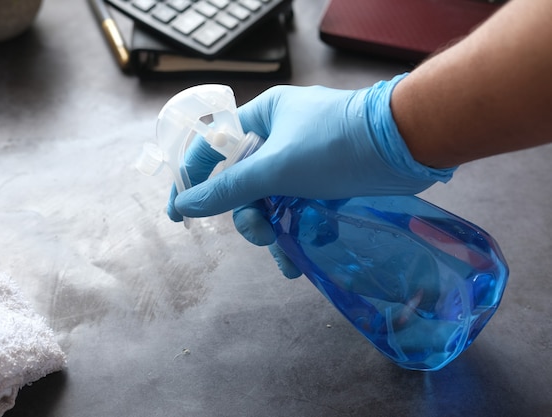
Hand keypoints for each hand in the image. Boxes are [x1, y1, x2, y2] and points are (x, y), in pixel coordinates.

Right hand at [168, 75, 455, 276]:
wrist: (407, 144)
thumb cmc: (336, 145)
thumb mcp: (275, 168)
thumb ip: (229, 189)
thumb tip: (186, 205)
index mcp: (263, 117)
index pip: (213, 147)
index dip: (193, 179)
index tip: (180, 214)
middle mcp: (280, 136)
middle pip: (244, 183)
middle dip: (248, 216)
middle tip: (262, 235)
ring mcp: (304, 160)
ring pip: (272, 202)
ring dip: (273, 232)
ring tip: (286, 257)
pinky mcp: (327, 181)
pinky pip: (299, 209)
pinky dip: (297, 232)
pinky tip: (304, 255)